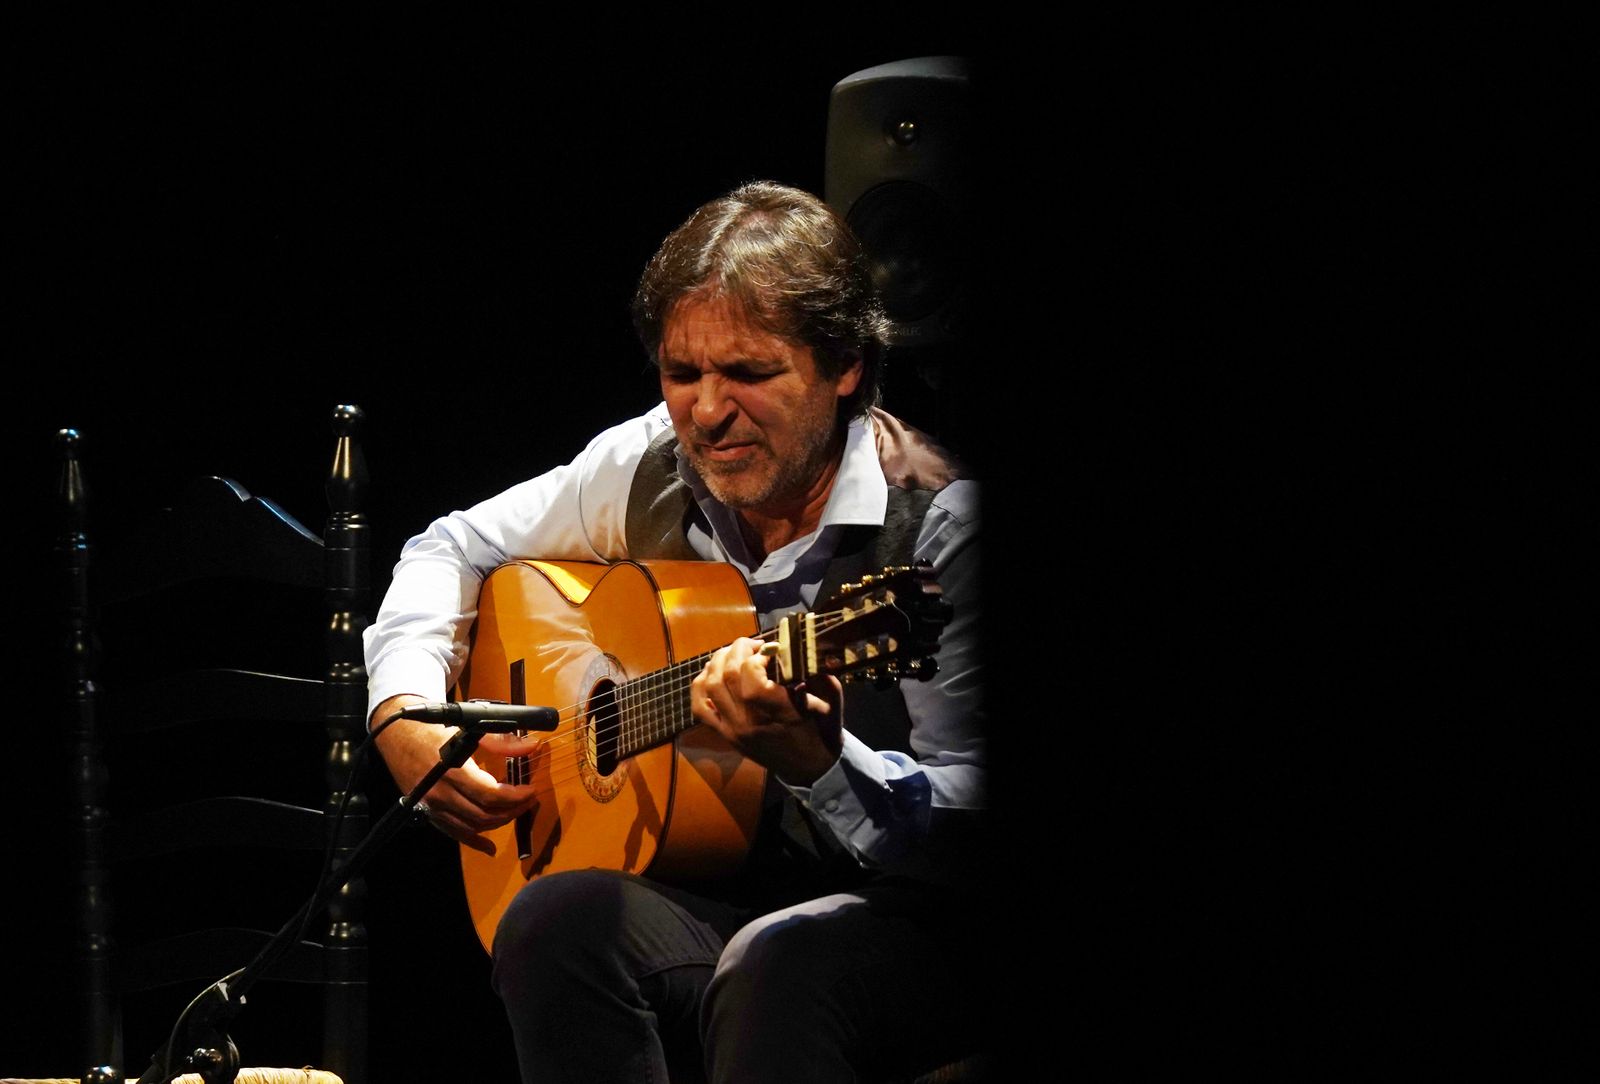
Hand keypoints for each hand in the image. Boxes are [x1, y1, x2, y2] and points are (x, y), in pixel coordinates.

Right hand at [371, 694, 542, 854]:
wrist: (397, 734)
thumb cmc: (432, 729)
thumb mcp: (468, 728)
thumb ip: (500, 741)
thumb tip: (529, 747)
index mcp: (453, 771)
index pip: (490, 795)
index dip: (515, 797)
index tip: (530, 791)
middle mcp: (441, 793)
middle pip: (484, 814)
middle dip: (512, 810)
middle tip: (528, 800)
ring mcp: (433, 805)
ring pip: (472, 827)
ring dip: (497, 823)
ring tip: (515, 812)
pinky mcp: (428, 811)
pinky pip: (454, 833)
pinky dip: (474, 841)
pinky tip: (489, 847)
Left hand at [691, 638, 843, 785]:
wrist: (811, 768)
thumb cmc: (822, 732)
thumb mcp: (831, 702)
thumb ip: (820, 674)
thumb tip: (802, 649)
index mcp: (778, 711)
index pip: (750, 673)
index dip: (757, 654)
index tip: (770, 650)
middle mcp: (750, 720)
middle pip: (727, 674)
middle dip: (736, 650)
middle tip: (752, 645)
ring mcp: (734, 729)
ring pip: (709, 686)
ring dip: (718, 662)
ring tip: (733, 654)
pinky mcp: (725, 735)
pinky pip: (699, 708)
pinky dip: (700, 686)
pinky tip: (713, 673)